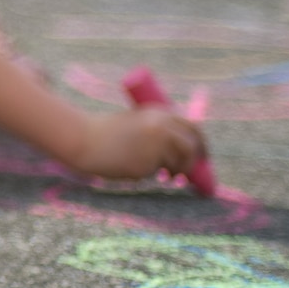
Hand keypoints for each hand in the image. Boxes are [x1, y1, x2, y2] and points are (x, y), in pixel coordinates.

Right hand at [65, 107, 206, 181]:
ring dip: (168, 171)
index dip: (201, 144)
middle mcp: (162, 128)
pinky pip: (154, 173)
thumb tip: (184, 149)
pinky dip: (145, 172)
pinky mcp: (148, 164)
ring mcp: (156, 146)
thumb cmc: (108, 132)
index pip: (193, 128)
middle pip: (191, 148)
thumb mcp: (136, 122)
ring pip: (175, 164)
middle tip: (187, 174)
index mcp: (160, 113)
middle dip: (193, 163)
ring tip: (141, 165)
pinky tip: (127, 164)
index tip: (202, 156)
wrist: (86, 140)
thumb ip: (158, 129)